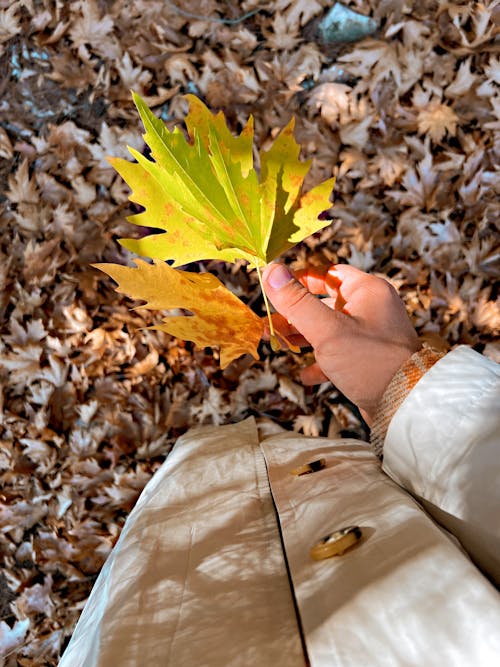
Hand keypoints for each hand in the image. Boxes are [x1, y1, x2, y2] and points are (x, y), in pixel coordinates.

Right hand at [262, 263, 420, 424]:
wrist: (406, 405)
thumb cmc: (370, 362)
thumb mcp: (327, 330)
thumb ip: (297, 301)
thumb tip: (271, 271)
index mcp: (367, 291)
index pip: (328, 273)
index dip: (300, 279)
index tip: (275, 289)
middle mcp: (371, 309)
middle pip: (324, 303)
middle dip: (295, 314)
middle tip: (269, 323)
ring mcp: (371, 335)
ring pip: (329, 329)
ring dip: (304, 337)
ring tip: (279, 345)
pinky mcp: (369, 360)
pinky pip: (339, 354)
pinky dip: (321, 362)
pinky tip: (306, 374)